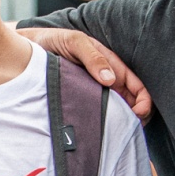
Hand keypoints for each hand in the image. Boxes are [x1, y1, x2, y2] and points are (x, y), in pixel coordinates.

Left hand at [22, 27, 151, 120]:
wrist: (29, 47)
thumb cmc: (54, 40)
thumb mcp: (75, 43)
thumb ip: (92, 58)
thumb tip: (110, 79)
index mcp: (112, 64)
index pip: (138, 87)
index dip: (144, 102)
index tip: (138, 115)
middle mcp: (108, 79)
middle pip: (133, 103)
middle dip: (137, 118)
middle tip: (129, 130)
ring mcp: (96, 91)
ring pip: (118, 111)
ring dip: (122, 124)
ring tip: (117, 135)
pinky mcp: (82, 99)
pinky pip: (99, 114)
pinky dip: (104, 124)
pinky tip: (101, 133)